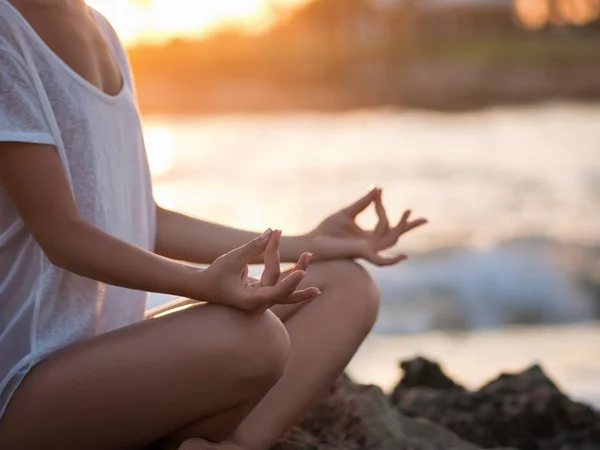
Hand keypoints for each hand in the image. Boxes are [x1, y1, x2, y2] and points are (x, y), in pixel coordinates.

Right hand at [201, 229, 319, 312]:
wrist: (202, 287)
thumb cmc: (215, 274)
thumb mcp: (233, 259)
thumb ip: (253, 247)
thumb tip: (271, 231)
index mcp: (251, 301)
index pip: (276, 292)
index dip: (290, 283)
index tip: (303, 273)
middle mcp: (259, 304)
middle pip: (284, 289)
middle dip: (299, 272)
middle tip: (309, 255)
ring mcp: (261, 300)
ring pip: (284, 286)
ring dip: (296, 270)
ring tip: (308, 255)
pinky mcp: (262, 293)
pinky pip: (278, 282)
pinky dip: (287, 272)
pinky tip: (302, 264)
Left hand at [307, 188, 427, 265]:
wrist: (314, 241)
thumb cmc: (327, 230)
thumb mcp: (348, 213)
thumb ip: (364, 203)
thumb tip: (377, 188)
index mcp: (368, 236)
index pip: (388, 226)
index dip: (392, 213)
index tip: (381, 192)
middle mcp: (371, 245)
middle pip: (395, 235)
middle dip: (409, 227)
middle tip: (425, 219)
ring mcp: (369, 251)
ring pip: (391, 240)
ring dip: (401, 228)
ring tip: (409, 214)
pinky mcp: (363, 255)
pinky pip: (381, 261)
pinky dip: (392, 261)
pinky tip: (404, 256)